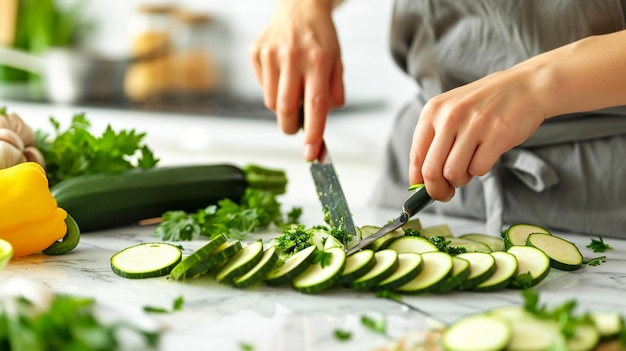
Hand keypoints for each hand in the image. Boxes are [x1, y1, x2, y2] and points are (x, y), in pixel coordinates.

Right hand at [249, 0, 344, 160]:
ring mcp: (270, 54)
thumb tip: (321, 122)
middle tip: (296, 128)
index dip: (314, 134)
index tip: (311, 154)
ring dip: (282, 106)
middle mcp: (292, 56)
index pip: (316, 105)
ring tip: (292, 87)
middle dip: (291, 127)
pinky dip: (272, 89)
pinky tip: (281, 73)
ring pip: (271, 102)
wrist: (300, 5)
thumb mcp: (337, 62)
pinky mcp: (256, 53)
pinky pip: (262, 87)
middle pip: (286, 109)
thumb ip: (333, 93)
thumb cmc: (320, 37)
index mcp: (318, 60)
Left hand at [409, 65, 547, 200]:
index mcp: (432, 111)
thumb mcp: (450, 113)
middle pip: (431, 171)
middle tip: (446, 193)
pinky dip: (480, 171)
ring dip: (461, 179)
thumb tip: (422, 181)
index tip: (424, 191)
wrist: (525, 86)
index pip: (416, 156)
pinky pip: (478, 170)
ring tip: (468, 166)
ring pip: (453, 173)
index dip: (418, 181)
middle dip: (437, 190)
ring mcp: (473, 125)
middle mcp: (449, 116)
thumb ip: (435, 141)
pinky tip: (485, 156)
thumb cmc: (484, 106)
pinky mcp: (496, 135)